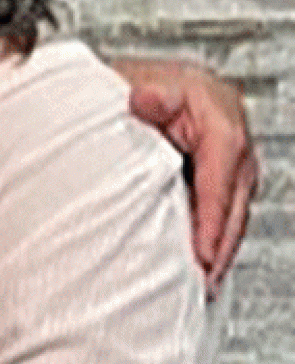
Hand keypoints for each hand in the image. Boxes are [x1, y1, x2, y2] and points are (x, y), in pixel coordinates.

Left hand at [112, 56, 257, 296]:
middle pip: (235, 201)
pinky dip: (211, 234)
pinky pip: (221, 208)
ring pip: (233, 210)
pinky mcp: (218, 170)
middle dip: (220, 245)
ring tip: (203, 282)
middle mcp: (230, 134)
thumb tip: (149, 98)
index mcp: (216, 112)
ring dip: (218, 246)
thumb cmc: (129, 83)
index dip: (212, 219)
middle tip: (204, 282)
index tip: (202, 253)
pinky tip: (199, 260)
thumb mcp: (133, 84)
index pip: (221, 177)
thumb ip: (147, 96)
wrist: (129, 80)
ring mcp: (228, 155)